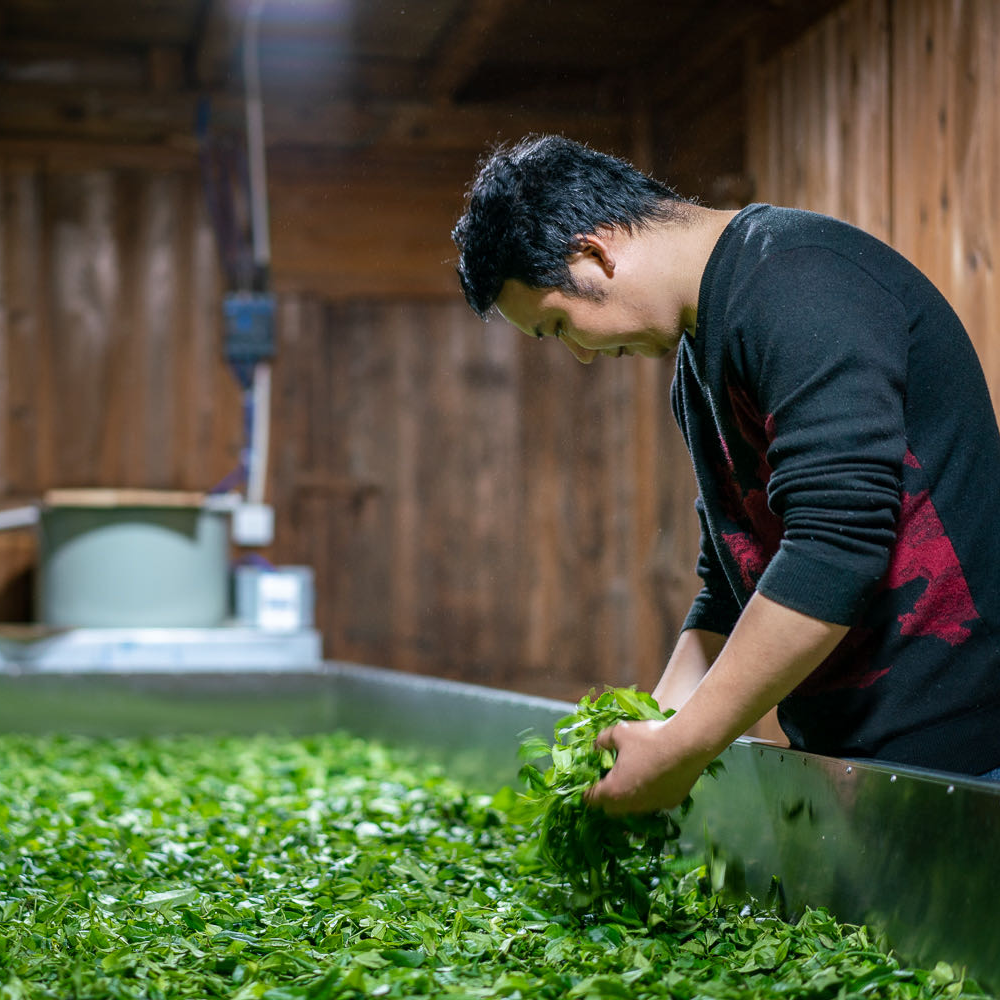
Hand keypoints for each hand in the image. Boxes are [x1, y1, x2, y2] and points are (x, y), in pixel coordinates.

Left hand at [583, 718, 706, 815]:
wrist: (686, 745)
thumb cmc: (648, 739)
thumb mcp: (619, 732)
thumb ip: (603, 741)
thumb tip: (597, 746)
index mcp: (614, 790)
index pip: (592, 800)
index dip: (587, 792)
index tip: (589, 784)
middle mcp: (632, 804)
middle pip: (612, 809)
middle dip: (607, 798)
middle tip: (609, 781)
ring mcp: (653, 806)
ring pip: (634, 808)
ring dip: (630, 797)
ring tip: (633, 779)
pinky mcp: (671, 803)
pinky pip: (654, 803)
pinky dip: (650, 795)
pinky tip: (655, 779)